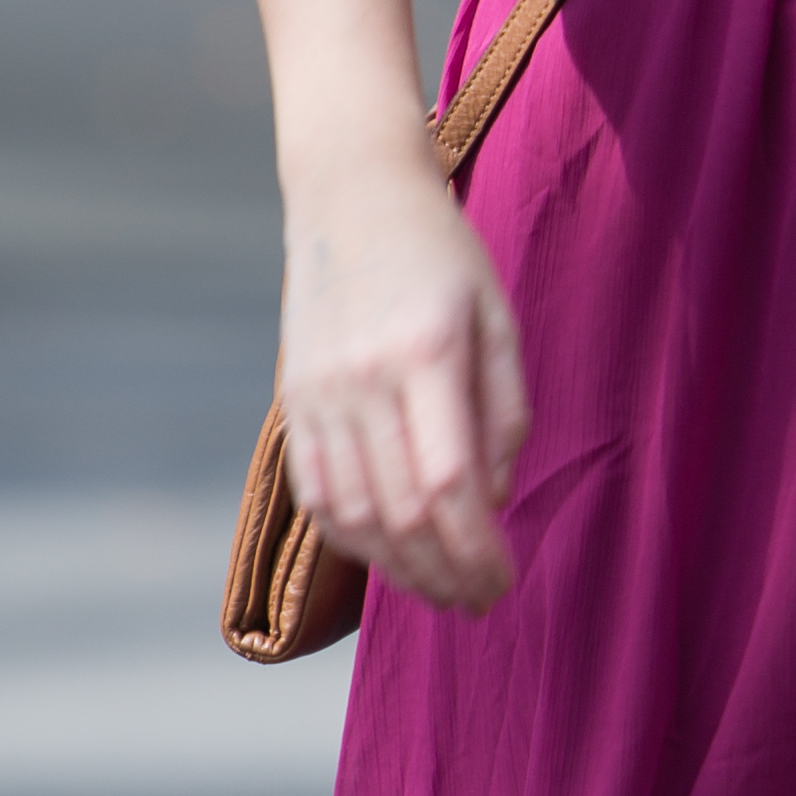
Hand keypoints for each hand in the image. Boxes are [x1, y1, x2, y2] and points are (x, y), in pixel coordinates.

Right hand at [277, 140, 530, 616]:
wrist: (350, 195)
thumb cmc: (441, 254)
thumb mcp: (496, 317)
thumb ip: (503, 411)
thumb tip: (491, 499)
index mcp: (424, 354)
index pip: (448, 484)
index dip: (476, 549)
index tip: (502, 581)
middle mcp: (361, 380)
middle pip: (399, 513)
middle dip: (443, 573)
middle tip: (477, 601)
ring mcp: (317, 393)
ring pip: (351, 514)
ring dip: (397, 568)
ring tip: (439, 588)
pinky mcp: (292, 401)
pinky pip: (314, 493)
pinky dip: (349, 538)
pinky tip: (386, 556)